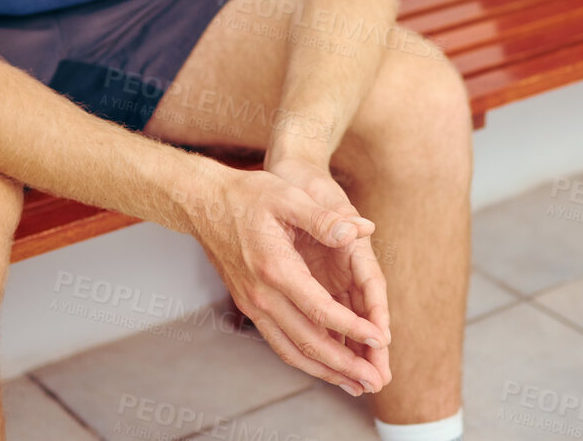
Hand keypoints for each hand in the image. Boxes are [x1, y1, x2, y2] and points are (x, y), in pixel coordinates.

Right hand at [187, 166, 389, 395]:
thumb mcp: (288, 196)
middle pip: (308, 342)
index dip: (352, 328)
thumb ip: (323, 218)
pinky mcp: (250, 307)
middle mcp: (262, 296)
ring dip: (326, 372)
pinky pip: (280, 343)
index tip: (380, 339)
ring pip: (292, 351)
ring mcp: (253, 305)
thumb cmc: (248, 196)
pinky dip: (305, 360)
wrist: (203, 205)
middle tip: (377, 380)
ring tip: (357, 385)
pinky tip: (325, 367)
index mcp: (276, 269)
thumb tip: (358, 231)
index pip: (320, 310)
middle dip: (345, 365)